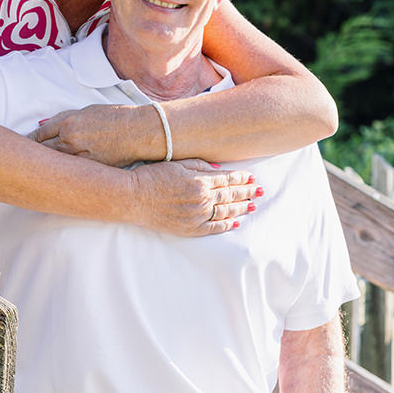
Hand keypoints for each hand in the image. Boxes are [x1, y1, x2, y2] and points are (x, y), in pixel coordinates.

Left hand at [31, 104, 141, 166]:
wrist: (142, 131)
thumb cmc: (118, 117)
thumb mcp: (88, 110)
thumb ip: (64, 117)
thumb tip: (43, 125)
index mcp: (68, 122)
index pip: (39, 134)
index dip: (30, 142)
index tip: (25, 147)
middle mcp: (70, 139)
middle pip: (41, 151)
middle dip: (33, 156)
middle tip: (25, 162)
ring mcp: (80, 156)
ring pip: (54, 164)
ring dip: (46, 166)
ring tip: (39, 171)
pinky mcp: (90, 169)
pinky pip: (70, 172)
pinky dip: (64, 173)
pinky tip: (60, 175)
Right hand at [129, 161, 259, 236]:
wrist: (132, 197)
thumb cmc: (152, 177)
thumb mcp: (177, 164)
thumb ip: (200, 166)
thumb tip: (220, 169)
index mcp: (199, 181)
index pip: (228, 179)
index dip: (242, 179)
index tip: (252, 177)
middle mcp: (201, 199)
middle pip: (230, 195)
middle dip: (247, 192)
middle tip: (261, 191)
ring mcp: (196, 216)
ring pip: (225, 211)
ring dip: (241, 208)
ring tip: (253, 205)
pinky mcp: (189, 229)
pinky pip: (213, 228)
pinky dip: (226, 225)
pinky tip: (236, 222)